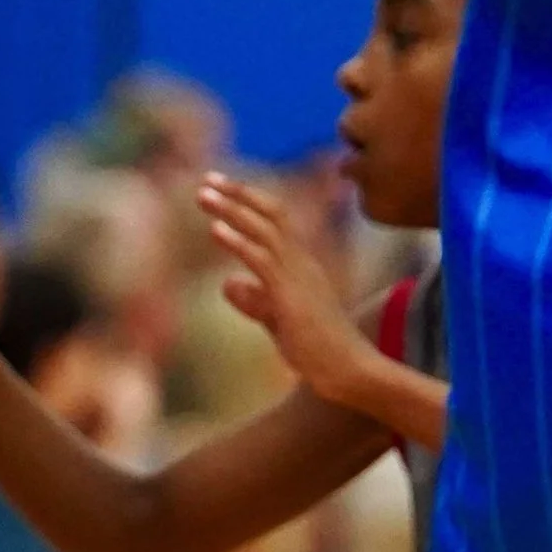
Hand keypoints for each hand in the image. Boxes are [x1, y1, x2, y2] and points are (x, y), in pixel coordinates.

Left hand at [199, 173, 371, 408]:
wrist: (348, 372)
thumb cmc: (317, 351)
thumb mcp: (278, 320)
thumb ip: (254, 300)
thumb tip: (226, 283)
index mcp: (303, 265)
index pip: (277, 221)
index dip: (249, 202)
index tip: (220, 188)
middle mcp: (303, 262)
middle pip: (271, 215)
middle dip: (238, 194)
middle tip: (207, 179)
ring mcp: (299, 275)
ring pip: (264, 230)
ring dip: (232, 210)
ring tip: (203, 194)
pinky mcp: (291, 294)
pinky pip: (262, 259)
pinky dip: (237, 240)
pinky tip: (215, 228)